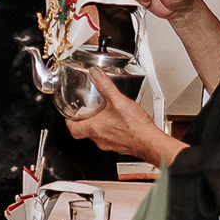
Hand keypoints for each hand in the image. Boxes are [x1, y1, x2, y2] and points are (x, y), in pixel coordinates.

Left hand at [66, 69, 185, 165]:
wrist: (149, 141)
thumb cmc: (134, 127)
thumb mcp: (118, 100)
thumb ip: (105, 85)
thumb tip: (95, 74)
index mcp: (94, 128)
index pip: (73, 129)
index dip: (69, 122)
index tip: (69, 115)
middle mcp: (99, 138)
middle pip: (84, 131)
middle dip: (84, 121)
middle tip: (86, 112)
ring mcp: (109, 144)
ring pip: (97, 135)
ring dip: (98, 125)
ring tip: (103, 114)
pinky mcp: (119, 145)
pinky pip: (109, 137)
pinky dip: (110, 130)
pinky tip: (118, 122)